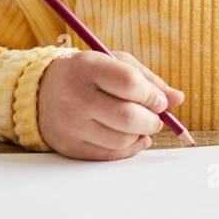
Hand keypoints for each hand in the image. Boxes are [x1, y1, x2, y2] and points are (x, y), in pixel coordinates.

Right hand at [37, 50, 184, 159]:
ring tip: (143, 125)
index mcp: (88, 68)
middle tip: (157, 118)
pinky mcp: (69, 146)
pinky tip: (134, 138)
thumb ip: (147, 79)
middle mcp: (76, 97)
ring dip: (141, 135)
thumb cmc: (87, 74)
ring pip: (121, 139)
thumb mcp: (115, 63)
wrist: (40, 92)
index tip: (160, 101)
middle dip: (152, 120)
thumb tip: (178, 99)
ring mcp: (70, 124)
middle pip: (127, 117)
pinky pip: (109, 155)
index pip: (129, 83)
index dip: (152, 95)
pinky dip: (130, 148)